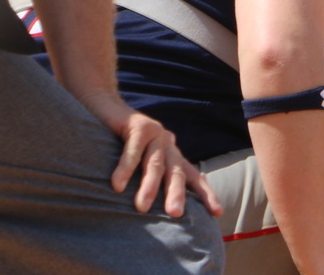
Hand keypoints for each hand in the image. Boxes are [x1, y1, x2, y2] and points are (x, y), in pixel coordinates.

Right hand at [87, 94, 221, 217]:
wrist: (105, 108)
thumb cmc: (119, 143)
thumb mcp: (139, 162)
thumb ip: (148, 180)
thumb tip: (149, 215)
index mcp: (172, 156)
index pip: (192, 177)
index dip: (205, 194)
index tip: (217, 213)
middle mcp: (168, 145)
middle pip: (176, 172)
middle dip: (177, 194)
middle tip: (176, 214)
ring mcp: (155, 133)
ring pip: (154, 163)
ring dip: (149, 186)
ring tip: (142, 208)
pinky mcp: (137, 125)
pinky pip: (132, 150)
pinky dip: (125, 168)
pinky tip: (118, 185)